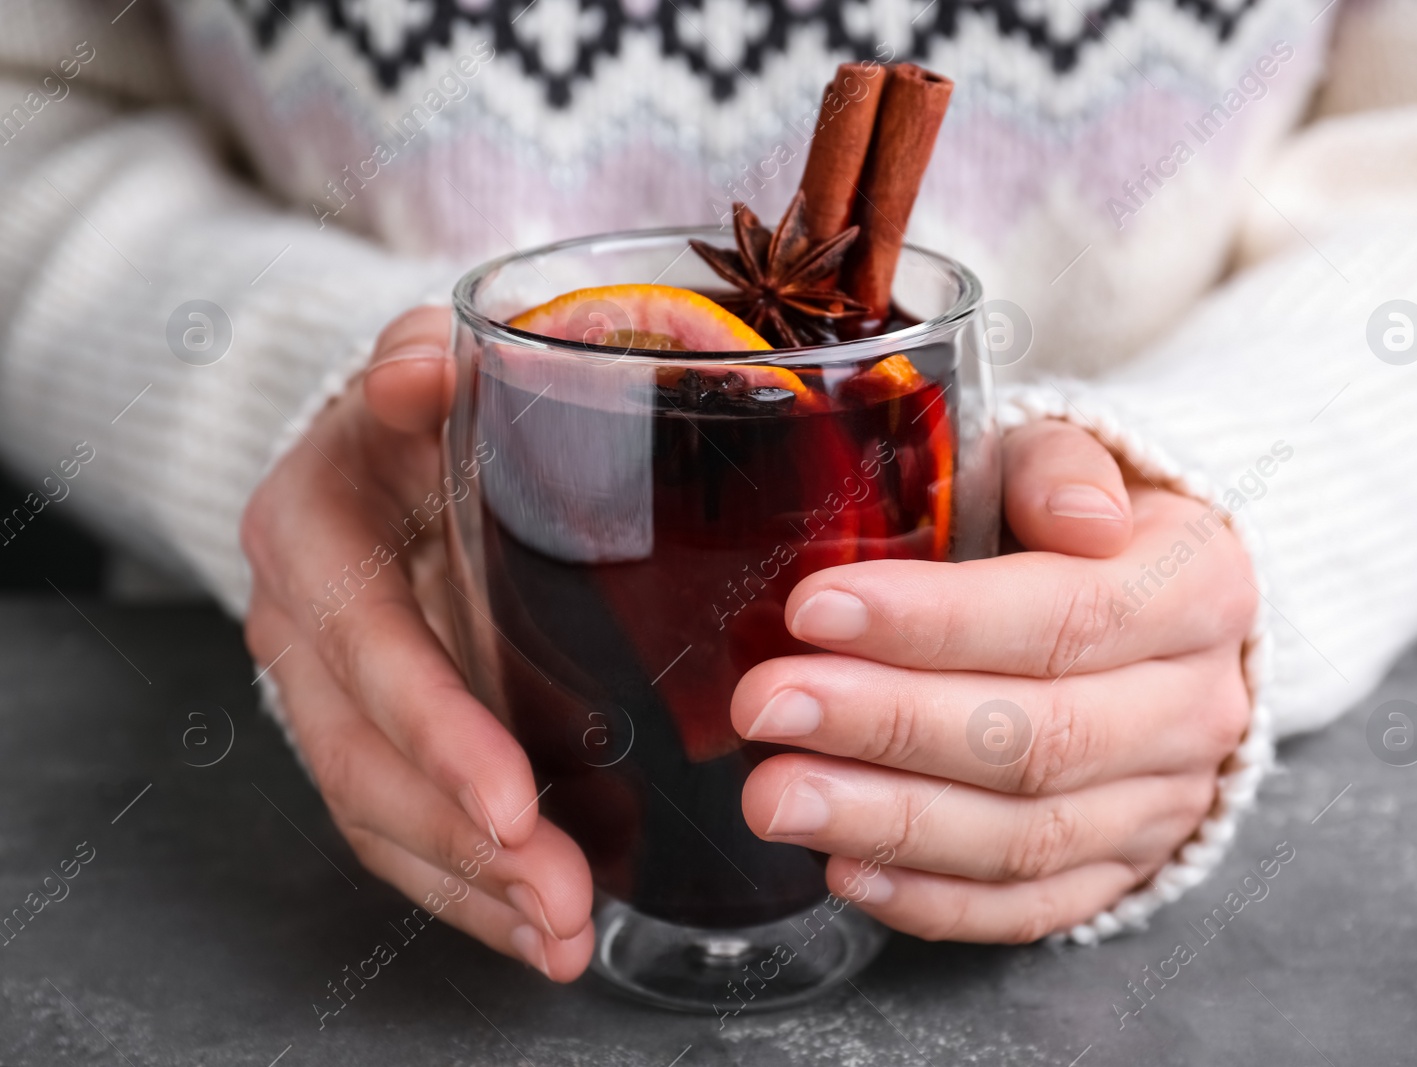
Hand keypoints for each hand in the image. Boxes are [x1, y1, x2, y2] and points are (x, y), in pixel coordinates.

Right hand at [241, 307, 593, 978]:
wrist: (379, 441)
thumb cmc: (419, 404)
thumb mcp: (418, 361)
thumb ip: (416, 362)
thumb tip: (420, 373)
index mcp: (311, 531)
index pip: (368, 647)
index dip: (435, 729)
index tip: (511, 801)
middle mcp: (303, 627)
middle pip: (367, 760)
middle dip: (464, 842)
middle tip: (561, 899)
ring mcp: (330, 693)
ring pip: (380, 813)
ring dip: (470, 887)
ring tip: (560, 935)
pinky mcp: (368, 733)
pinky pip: (400, 825)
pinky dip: (463, 886)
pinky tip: (531, 927)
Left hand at [733, 420, 1256, 941]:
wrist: (1149, 615)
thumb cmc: (1065, 526)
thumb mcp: (1066, 457)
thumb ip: (1059, 467)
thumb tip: (1079, 516)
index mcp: (1198, 586)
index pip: (1070, 614)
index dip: (938, 621)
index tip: (814, 609)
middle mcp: (1195, 706)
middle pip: (1039, 737)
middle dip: (889, 727)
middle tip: (768, 708)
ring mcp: (1163, 802)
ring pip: (1027, 835)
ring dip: (890, 822)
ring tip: (778, 797)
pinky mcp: (1120, 869)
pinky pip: (1028, 906)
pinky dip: (933, 899)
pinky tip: (844, 870)